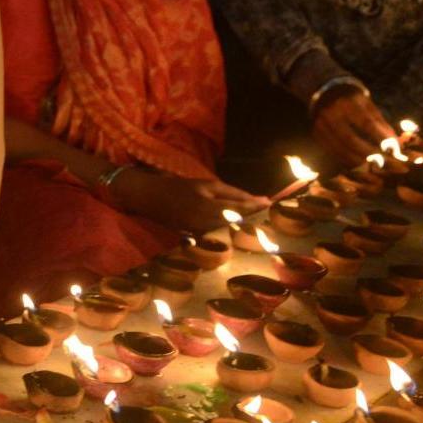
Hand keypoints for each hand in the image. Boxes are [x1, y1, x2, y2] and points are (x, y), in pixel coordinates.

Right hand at [118, 169, 269, 232]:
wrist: (150, 197)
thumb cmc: (179, 187)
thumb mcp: (206, 184)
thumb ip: (232, 193)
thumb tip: (259, 200)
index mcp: (209, 208)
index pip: (241, 210)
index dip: (257, 208)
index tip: (272, 204)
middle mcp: (206, 224)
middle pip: (237, 224)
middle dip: (251, 218)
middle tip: (266, 213)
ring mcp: (200, 234)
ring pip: (229, 231)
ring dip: (241, 225)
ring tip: (254, 219)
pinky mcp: (196, 238)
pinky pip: (218, 234)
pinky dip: (228, 229)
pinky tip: (234, 224)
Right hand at [312, 86, 395, 166]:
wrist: (326, 92)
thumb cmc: (353, 100)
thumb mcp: (368, 105)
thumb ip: (380, 123)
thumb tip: (395, 144)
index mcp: (348, 103)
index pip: (367, 124)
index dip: (380, 138)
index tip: (393, 149)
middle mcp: (331, 114)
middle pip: (351, 139)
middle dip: (369, 153)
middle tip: (383, 162)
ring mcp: (321, 125)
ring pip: (340, 148)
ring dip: (358, 160)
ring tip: (372, 165)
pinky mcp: (317, 134)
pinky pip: (332, 151)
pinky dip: (346, 159)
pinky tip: (358, 163)